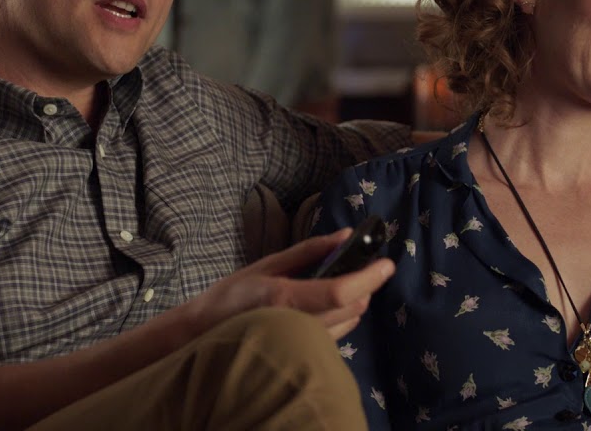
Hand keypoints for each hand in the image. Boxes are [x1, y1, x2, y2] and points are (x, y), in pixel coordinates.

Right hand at [184, 228, 394, 339]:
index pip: (339, 292)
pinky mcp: (302, 354)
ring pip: (348, 323)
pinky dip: (342, 317)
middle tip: (367, 266)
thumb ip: (309, 250)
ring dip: (356, 301)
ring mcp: (300, 344)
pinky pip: (336, 335)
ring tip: (346, 282)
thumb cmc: (231, 296)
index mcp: (285, 298)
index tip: (386, 263)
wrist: (204, 334)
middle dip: (365, 286)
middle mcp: (296, 324)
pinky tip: (329, 305)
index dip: (368, 278)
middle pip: (351, 309)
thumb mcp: (268, 264)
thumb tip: (346, 236)